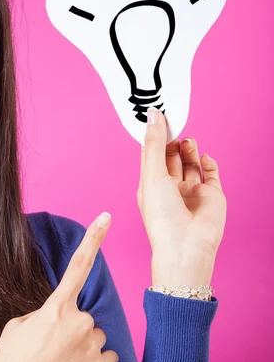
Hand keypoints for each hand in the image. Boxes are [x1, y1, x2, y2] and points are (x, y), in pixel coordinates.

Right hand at [0, 213, 118, 361]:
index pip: (78, 265)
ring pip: (95, 337)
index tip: (106, 217)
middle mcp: (79, 320)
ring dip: (83, 347)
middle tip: (50, 351)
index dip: (93, 239)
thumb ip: (43, 314)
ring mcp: (91, 345)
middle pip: (86, 317)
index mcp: (56, 307)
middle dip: (73, 329)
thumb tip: (57, 317)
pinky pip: (106, 357)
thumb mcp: (17, 326)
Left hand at [137, 108, 226, 288]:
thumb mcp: (153, 174)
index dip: (153, 136)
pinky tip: (202, 157)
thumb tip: (153, 115)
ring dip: (188, 149)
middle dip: (172, 140)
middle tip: (175, 123)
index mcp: (150, 185)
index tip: (156, 116)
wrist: (186, 247)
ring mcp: (191, 192)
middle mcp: (170, 188)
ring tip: (187, 140)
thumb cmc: (162, 215)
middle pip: (171, 156)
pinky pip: (211, 173)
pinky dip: (207, 162)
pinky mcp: (211, 196)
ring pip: (190, 163)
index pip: (150, 155)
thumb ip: (155, 144)